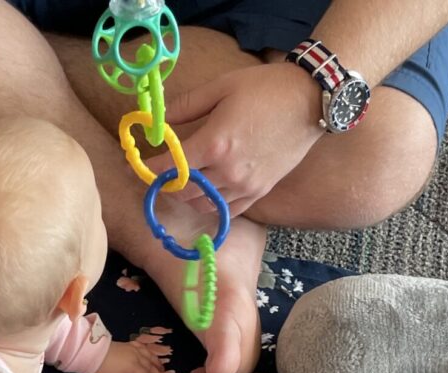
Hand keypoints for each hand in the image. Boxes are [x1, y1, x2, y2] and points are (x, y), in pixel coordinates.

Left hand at [93, 339, 170, 372]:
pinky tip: (150, 354)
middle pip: (151, 367)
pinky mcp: (129, 344)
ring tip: (162, 368)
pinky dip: (149, 352)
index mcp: (134, 369)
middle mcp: (137, 358)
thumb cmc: (103, 370)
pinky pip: (143, 348)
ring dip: (156, 363)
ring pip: (149, 356)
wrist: (93, 352)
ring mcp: (134, 350)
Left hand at [150, 62, 324, 214]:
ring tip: (183, 182)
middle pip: (183, 191)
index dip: (148, 169)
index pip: (170, 167)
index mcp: (215, 144)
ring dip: (187, 196)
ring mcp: (245, 185)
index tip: (136, 165)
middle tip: (161, 173)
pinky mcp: (258, 192)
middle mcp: (228, 171)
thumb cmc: (265, 89)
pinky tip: (205, 193)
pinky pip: (226, 210)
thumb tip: (159, 119)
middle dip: (166, 184)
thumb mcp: (221, 87)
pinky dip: (210, 205)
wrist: (311, 100)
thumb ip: (186, 106)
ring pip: (202, 204)